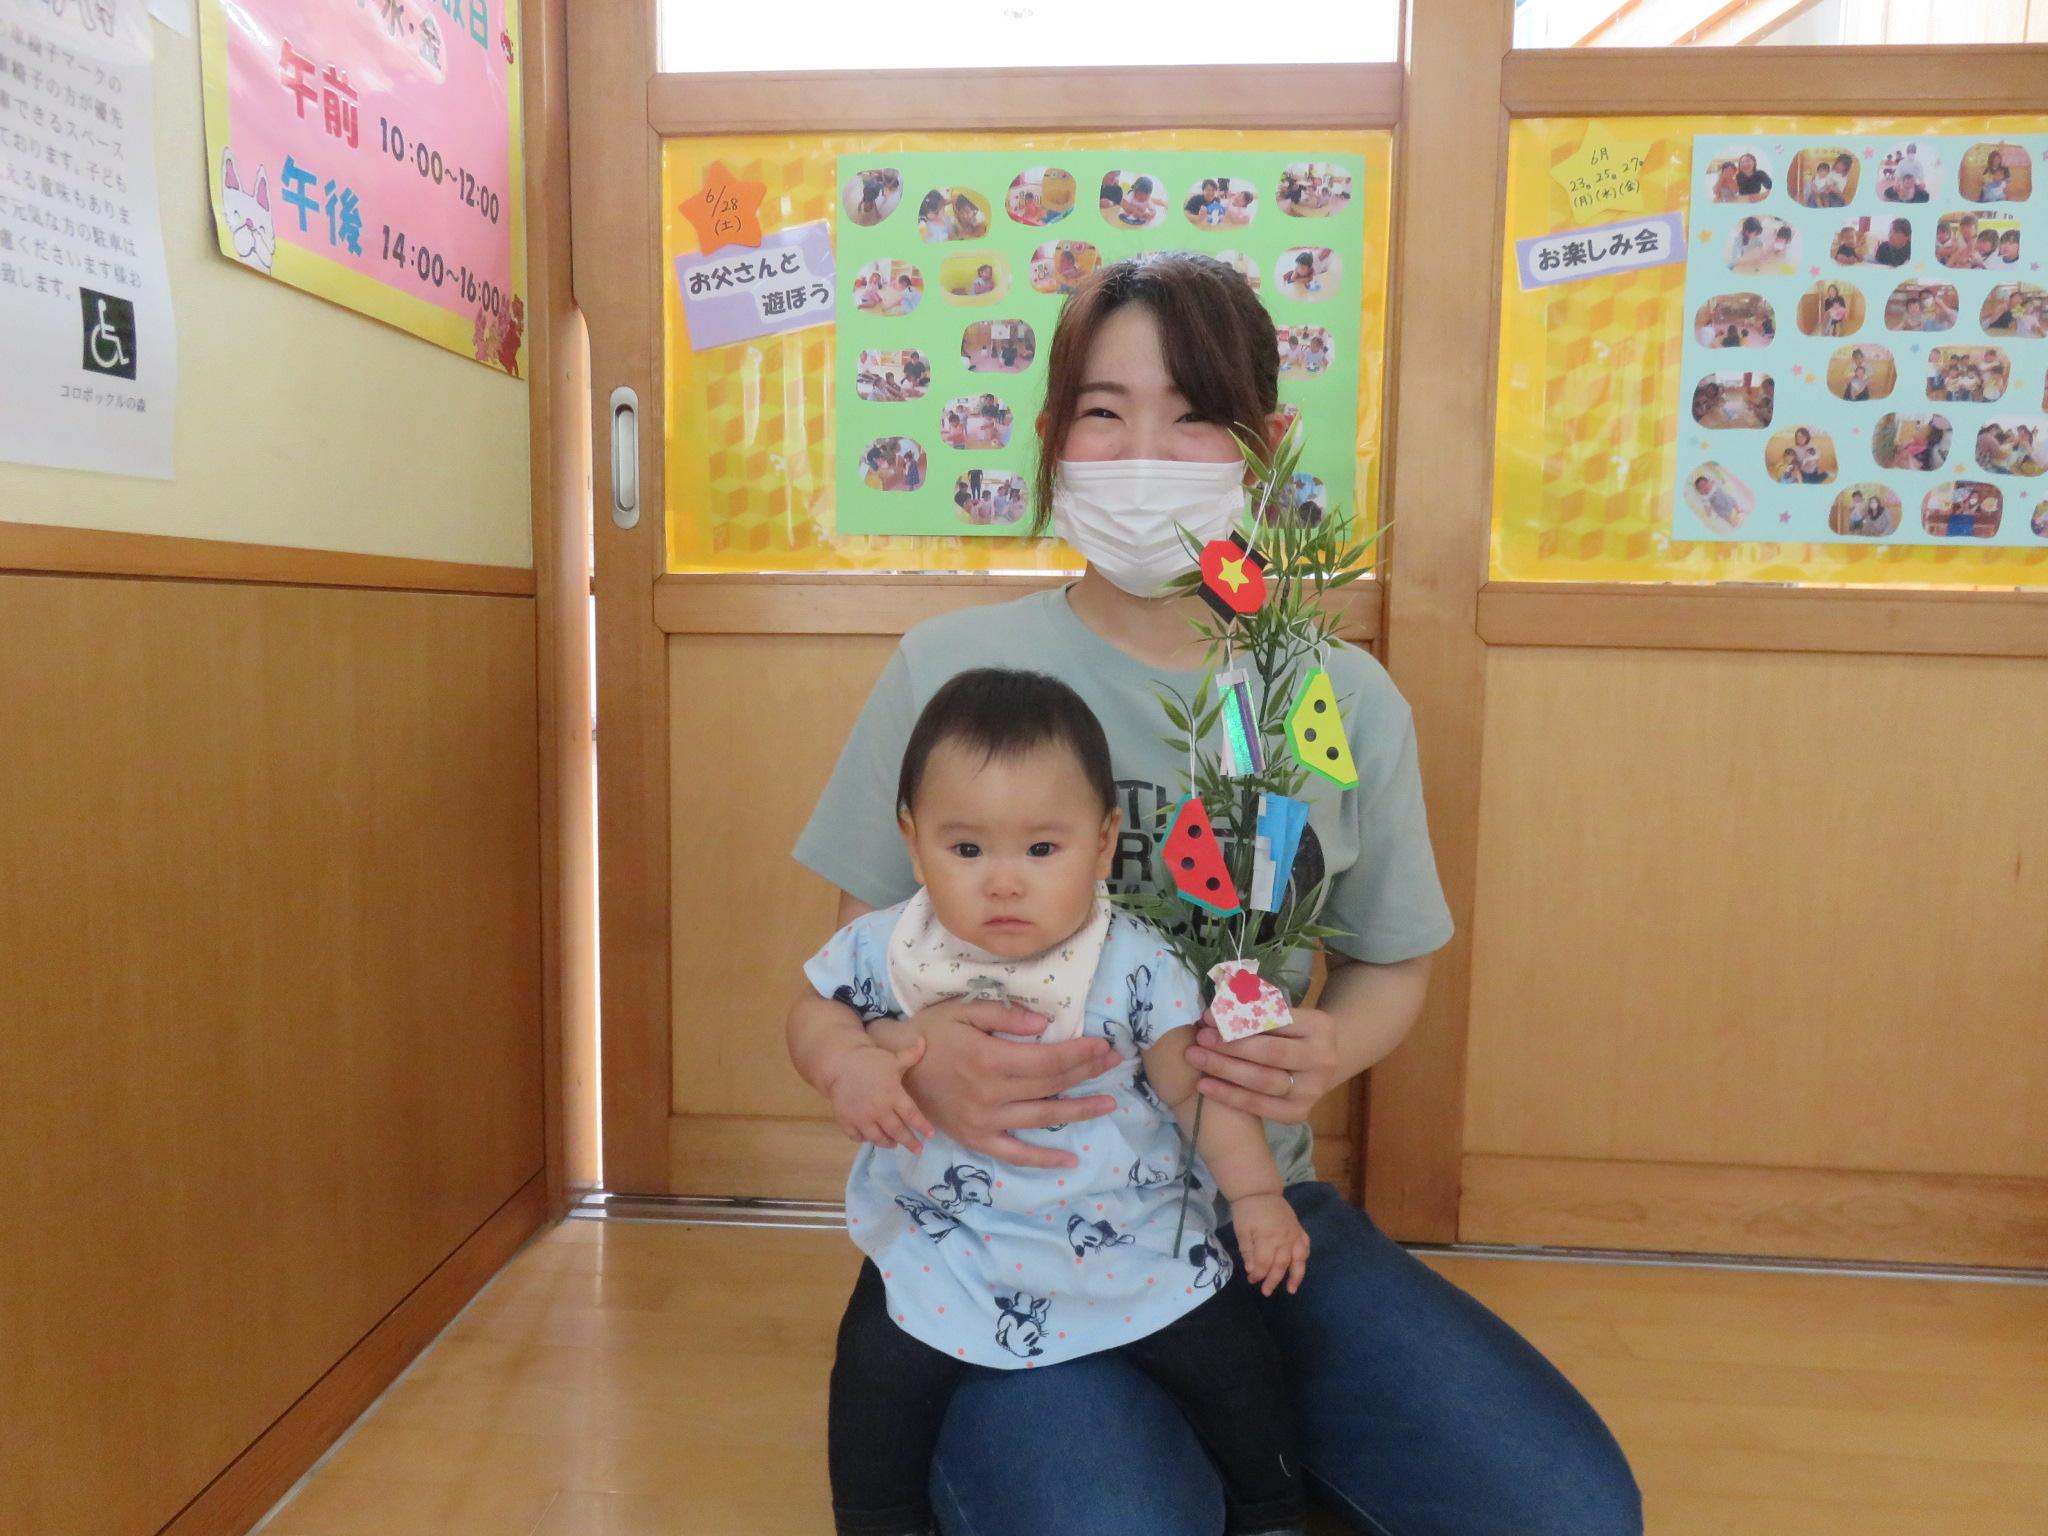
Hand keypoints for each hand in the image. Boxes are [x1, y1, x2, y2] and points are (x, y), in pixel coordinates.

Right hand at [824, 1037, 933, 1153]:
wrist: (840, 1064)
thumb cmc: (870, 1061)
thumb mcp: (892, 1058)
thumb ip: (910, 1055)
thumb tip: (924, 1041)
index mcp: (893, 1095)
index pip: (912, 1116)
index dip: (922, 1127)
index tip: (931, 1135)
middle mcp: (879, 1110)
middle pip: (898, 1131)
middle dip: (910, 1142)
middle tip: (918, 1149)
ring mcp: (862, 1118)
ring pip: (878, 1138)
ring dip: (888, 1143)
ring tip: (894, 1144)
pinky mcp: (847, 1121)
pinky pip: (858, 1137)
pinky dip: (865, 1139)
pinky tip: (870, 1137)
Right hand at [874, 1000, 1118, 1170]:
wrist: (892, 1072)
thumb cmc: (929, 1033)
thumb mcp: (963, 1010)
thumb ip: (1004, 1015)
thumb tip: (1045, 1024)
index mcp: (989, 1059)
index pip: (1049, 1059)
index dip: (1081, 1053)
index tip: (1104, 1046)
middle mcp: (991, 1094)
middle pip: (1051, 1085)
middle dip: (1087, 1073)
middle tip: (1114, 1063)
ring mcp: (984, 1121)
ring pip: (1042, 1118)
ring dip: (1079, 1111)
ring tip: (1107, 1103)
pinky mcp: (975, 1139)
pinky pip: (1014, 1154)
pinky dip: (1043, 1159)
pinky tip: (1070, 1159)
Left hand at [1186, 1007, 1339, 1124]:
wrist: (1317, 1065)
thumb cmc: (1289, 1034)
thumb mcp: (1281, 1015)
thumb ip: (1252, 1011)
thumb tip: (1213, 1014)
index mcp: (1320, 1027)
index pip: (1275, 1022)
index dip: (1239, 1020)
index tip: (1208, 1017)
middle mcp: (1322, 1060)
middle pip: (1270, 1053)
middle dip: (1231, 1046)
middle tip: (1200, 1039)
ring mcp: (1313, 1090)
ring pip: (1263, 1082)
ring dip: (1225, 1070)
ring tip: (1196, 1058)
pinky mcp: (1299, 1113)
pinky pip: (1260, 1107)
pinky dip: (1229, 1096)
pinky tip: (1205, 1085)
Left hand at [1231, 1192, 1308, 1296]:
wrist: (1260, 1191)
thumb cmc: (1247, 1211)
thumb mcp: (1242, 1231)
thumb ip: (1248, 1252)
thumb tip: (1253, 1270)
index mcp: (1267, 1238)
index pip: (1264, 1264)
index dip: (1258, 1275)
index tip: (1251, 1281)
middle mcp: (1284, 1238)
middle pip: (1280, 1265)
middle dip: (1273, 1280)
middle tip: (1266, 1292)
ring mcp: (1294, 1234)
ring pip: (1298, 1259)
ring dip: (1296, 1276)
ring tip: (1291, 1289)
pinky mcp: (1299, 1229)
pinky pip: (1305, 1246)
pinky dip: (1304, 1257)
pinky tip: (1300, 1266)